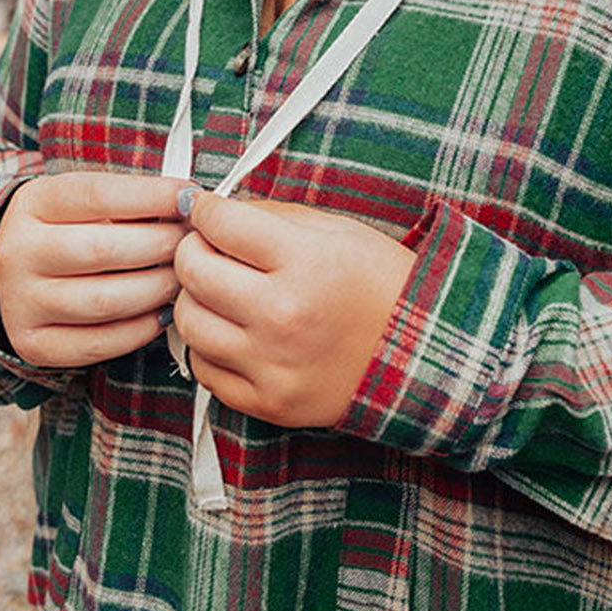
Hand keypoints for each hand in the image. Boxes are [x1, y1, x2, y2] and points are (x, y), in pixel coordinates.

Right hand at [0, 172, 186, 367]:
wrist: (5, 269)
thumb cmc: (64, 228)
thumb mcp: (82, 200)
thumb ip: (130, 200)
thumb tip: (190, 205)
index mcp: (34, 203)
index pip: (98, 195)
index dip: (152, 196)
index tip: (190, 199)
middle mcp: (20, 251)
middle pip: (103, 250)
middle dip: (162, 246)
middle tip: (193, 244)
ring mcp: (22, 301)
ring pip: (104, 301)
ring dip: (157, 290)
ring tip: (182, 278)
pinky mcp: (33, 343)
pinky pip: (97, 344)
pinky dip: (139, 330)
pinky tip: (160, 312)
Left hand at [172, 191, 414, 427]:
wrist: (423, 353)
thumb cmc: (383, 286)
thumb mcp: (339, 230)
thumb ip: (273, 218)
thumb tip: (218, 212)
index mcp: (305, 261)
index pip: (220, 224)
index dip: (203, 209)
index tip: (201, 208)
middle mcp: (283, 314)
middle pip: (193, 270)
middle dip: (191, 250)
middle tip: (205, 247)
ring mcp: (272, 363)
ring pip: (188, 322)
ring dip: (195, 299)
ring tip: (218, 291)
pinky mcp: (268, 402)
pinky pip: (204, 370)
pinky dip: (209, 346)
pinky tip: (232, 331)